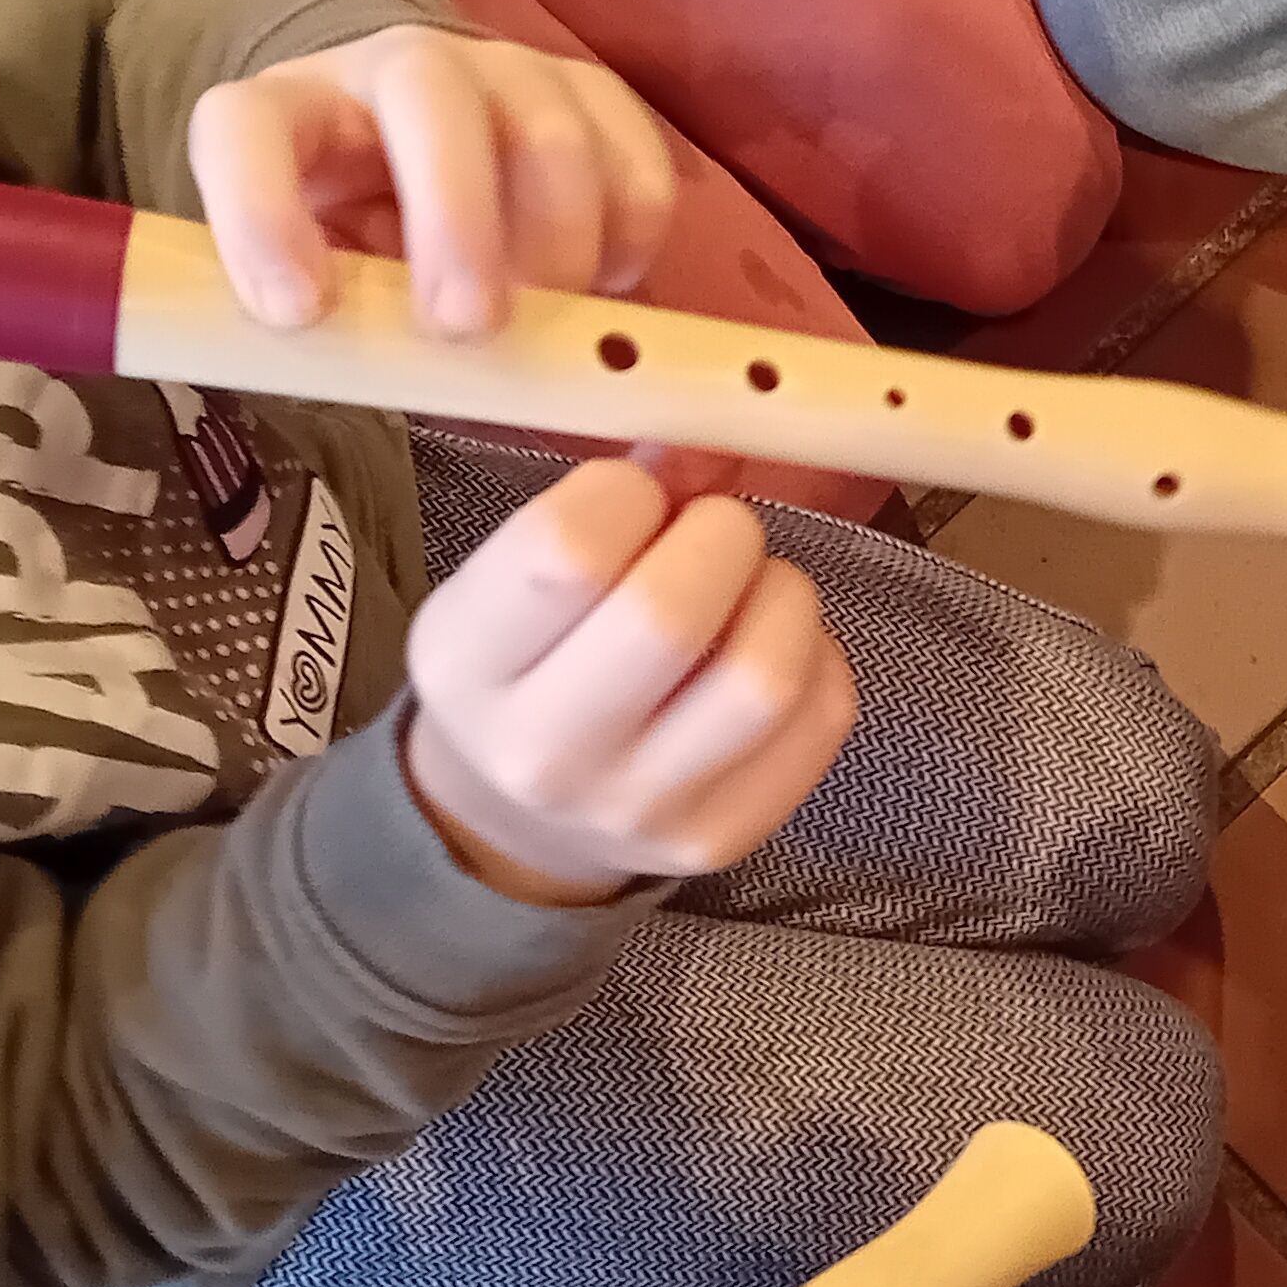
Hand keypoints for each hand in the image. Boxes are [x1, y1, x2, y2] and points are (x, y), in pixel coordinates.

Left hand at [189, 26, 679, 340]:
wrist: (432, 178)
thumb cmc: (360, 255)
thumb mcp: (321, 287)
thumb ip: (332, 325)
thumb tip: (373, 378)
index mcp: (292, 112)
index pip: (246, 127)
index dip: (260, 211)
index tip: (297, 313)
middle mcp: (399, 69)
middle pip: (429, 97)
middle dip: (456, 217)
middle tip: (468, 327)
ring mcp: (506, 74)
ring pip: (550, 133)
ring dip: (556, 248)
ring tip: (543, 323)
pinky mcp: (596, 101)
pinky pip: (636, 168)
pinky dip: (627, 246)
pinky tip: (595, 291)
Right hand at [399, 461, 855, 904]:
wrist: (517, 818)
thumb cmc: (521, 666)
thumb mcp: (511, 579)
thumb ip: (607, 502)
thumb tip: (710, 445)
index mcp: (466, 666)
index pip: (567, 552)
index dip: (626, 493)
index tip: (635, 496)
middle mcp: (544, 753)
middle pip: (671, 614)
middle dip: (719, 535)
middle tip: (715, 532)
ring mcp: (640, 808)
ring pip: (764, 675)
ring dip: (782, 595)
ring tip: (753, 587)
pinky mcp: (722, 840)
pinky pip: (820, 716)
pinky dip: (816, 657)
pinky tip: (768, 646)